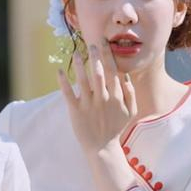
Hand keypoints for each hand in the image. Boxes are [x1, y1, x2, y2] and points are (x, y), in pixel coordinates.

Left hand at [57, 38, 137, 153]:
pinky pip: (68, 94)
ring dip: (80, 65)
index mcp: (117, 97)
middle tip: (92, 44)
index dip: (108, 56)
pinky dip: (63, 82)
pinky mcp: (76, 111)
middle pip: (99, 73)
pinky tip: (59, 71)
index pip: (113, 71)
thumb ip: (130, 92)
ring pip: (84, 81)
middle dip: (96, 57)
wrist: (102, 148)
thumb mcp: (130, 111)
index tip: (104, 43)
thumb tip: (125, 74)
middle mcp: (103, 99)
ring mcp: (89, 105)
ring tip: (76, 53)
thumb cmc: (115, 127)